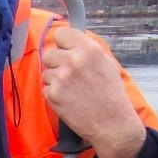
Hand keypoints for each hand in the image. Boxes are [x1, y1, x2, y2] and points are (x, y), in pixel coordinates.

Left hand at [40, 27, 147, 157]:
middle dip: (56, 63)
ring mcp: (61, 78)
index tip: (65, 50)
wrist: (112, 124)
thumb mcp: (106, 64)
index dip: (63, 43)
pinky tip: (69, 100)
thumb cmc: (111, 95)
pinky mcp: (53, 95)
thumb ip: (87, 50)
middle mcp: (73, 61)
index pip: (62, 33)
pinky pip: (46, 89)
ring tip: (72, 90)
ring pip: (46, 72)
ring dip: (55, 80)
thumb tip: (71, 42)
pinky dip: (54, 95)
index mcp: (89, 50)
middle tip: (69, 74)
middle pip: (49, 53)